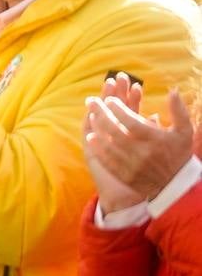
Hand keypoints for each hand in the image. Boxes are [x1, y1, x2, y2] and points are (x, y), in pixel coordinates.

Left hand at [84, 75, 193, 202]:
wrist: (176, 184)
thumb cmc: (179, 154)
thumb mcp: (184, 131)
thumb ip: (178, 111)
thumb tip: (172, 91)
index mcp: (155, 140)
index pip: (132, 121)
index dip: (119, 109)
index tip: (110, 99)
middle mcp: (142, 153)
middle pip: (115, 131)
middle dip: (101, 113)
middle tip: (91, 101)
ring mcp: (131, 166)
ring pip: (108, 144)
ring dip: (97, 129)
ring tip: (90, 115)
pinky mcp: (124, 176)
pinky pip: (107, 160)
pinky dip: (98, 147)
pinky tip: (91, 137)